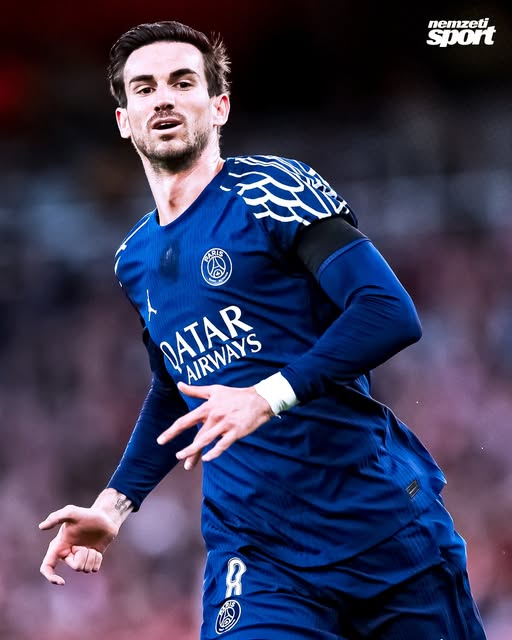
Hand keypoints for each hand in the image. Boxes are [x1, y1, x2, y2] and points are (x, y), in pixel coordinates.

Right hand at [39, 505, 118, 584]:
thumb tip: (41, 527)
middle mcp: (68, 555)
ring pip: (85, 569)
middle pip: (75, 567)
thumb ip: (56, 517)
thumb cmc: (87, 514)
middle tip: (84, 545)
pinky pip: (94, 569)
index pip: (47, 566)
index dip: (51, 577)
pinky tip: (97, 550)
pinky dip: (97, 559)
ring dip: (91, 557)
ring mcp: (80, 558)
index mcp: (59, 546)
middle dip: (82, 556)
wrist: (105, 517)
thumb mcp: (71, 512)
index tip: (61, 581)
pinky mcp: (91, 560)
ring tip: (90, 545)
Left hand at [157, 382, 273, 468]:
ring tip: (186, 464)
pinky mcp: (235, 432)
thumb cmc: (235, 395)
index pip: (185, 421)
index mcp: (207, 407)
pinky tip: (206, 459)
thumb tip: (180, 384)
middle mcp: (214, 417)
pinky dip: (214, 452)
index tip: (161, 440)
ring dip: (195, 453)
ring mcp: (225, 425)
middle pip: (196, 435)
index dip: (172, 431)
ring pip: (207, 441)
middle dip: (186, 449)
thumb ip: (195, 390)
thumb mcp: (214, 390)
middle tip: (177, 457)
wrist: (258, 399)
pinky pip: (223, 445)